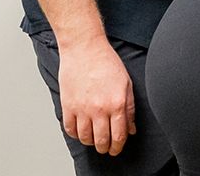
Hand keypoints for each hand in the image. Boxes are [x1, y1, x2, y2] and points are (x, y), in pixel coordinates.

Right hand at [58, 38, 135, 155]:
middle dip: (106, 148)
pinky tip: (81, 131)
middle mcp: (99, 109)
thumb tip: (131, 128)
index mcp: (117, 103)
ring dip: (91, 142)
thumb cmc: (106, 62)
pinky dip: (76, 134)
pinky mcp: (68, 107)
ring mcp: (81, 109)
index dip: (118, 146)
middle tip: (107, 148)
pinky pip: (70, 130)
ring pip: (85, 138)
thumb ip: (130, 108)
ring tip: (95, 140)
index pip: (118, 136)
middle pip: (101, 141)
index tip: (117, 148)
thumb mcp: (126, 83)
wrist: (85, 50)